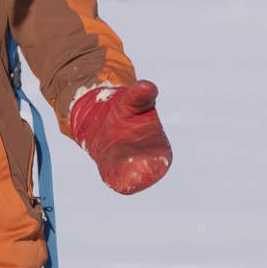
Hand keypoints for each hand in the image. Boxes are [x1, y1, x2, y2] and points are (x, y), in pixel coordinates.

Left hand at [69, 80, 171, 194]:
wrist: (104, 120)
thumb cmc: (127, 111)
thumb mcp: (132, 101)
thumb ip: (140, 96)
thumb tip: (147, 85)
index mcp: (160, 148)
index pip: (162, 160)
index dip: (157, 164)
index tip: (152, 164)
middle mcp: (148, 163)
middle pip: (147, 174)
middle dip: (142, 175)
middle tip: (136, 174)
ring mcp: (130, 169)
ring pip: (131, 180)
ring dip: (127, 180)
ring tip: (122, 180)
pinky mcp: (114, 174)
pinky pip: (117, 182)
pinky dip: (116, 182)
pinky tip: (112, 180)